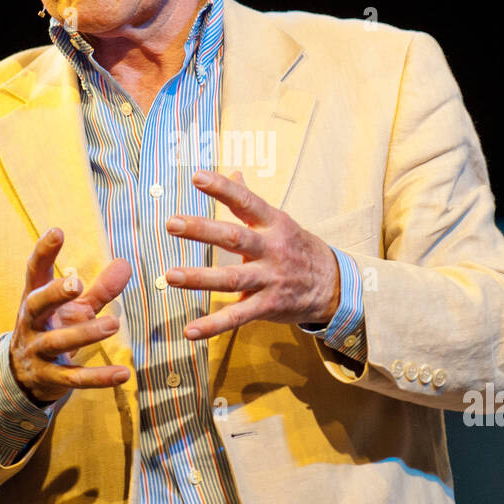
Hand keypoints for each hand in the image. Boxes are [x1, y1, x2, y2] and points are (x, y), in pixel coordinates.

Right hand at [9, 227, 132, 403]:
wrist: (24, 377)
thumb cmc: (53, 329)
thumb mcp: (74, 308)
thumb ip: (100, 289)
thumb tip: (127, 264)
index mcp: (35, 298)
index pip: (35, 271)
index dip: (44, 252)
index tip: (57, 231)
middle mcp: (32, 323)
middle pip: (37, 304)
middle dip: (55, 294)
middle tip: (78, 284)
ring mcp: (37, 351)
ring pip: (58, 342)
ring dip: (85, 333)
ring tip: (114, 324)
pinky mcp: (49, 378)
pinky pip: (73, 378)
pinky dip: (98, 377)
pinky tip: (123, 373)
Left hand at [163, 170, 340, 339]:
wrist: (333, 285)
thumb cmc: (298, 248)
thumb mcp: (280, 222)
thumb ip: (251, 200)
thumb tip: (234, 172)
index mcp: (273, 224)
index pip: (245, 202)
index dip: (222, 189)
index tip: (197, 176)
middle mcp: (271, 249)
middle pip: (234, 238)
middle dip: (202, 231)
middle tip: (172, 223)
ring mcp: (270, 279)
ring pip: (231, 279)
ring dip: (199, 278)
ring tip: (170, 275)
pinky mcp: (267, 306)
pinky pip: (238, 317)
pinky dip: (213, 325)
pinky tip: (190, 330)